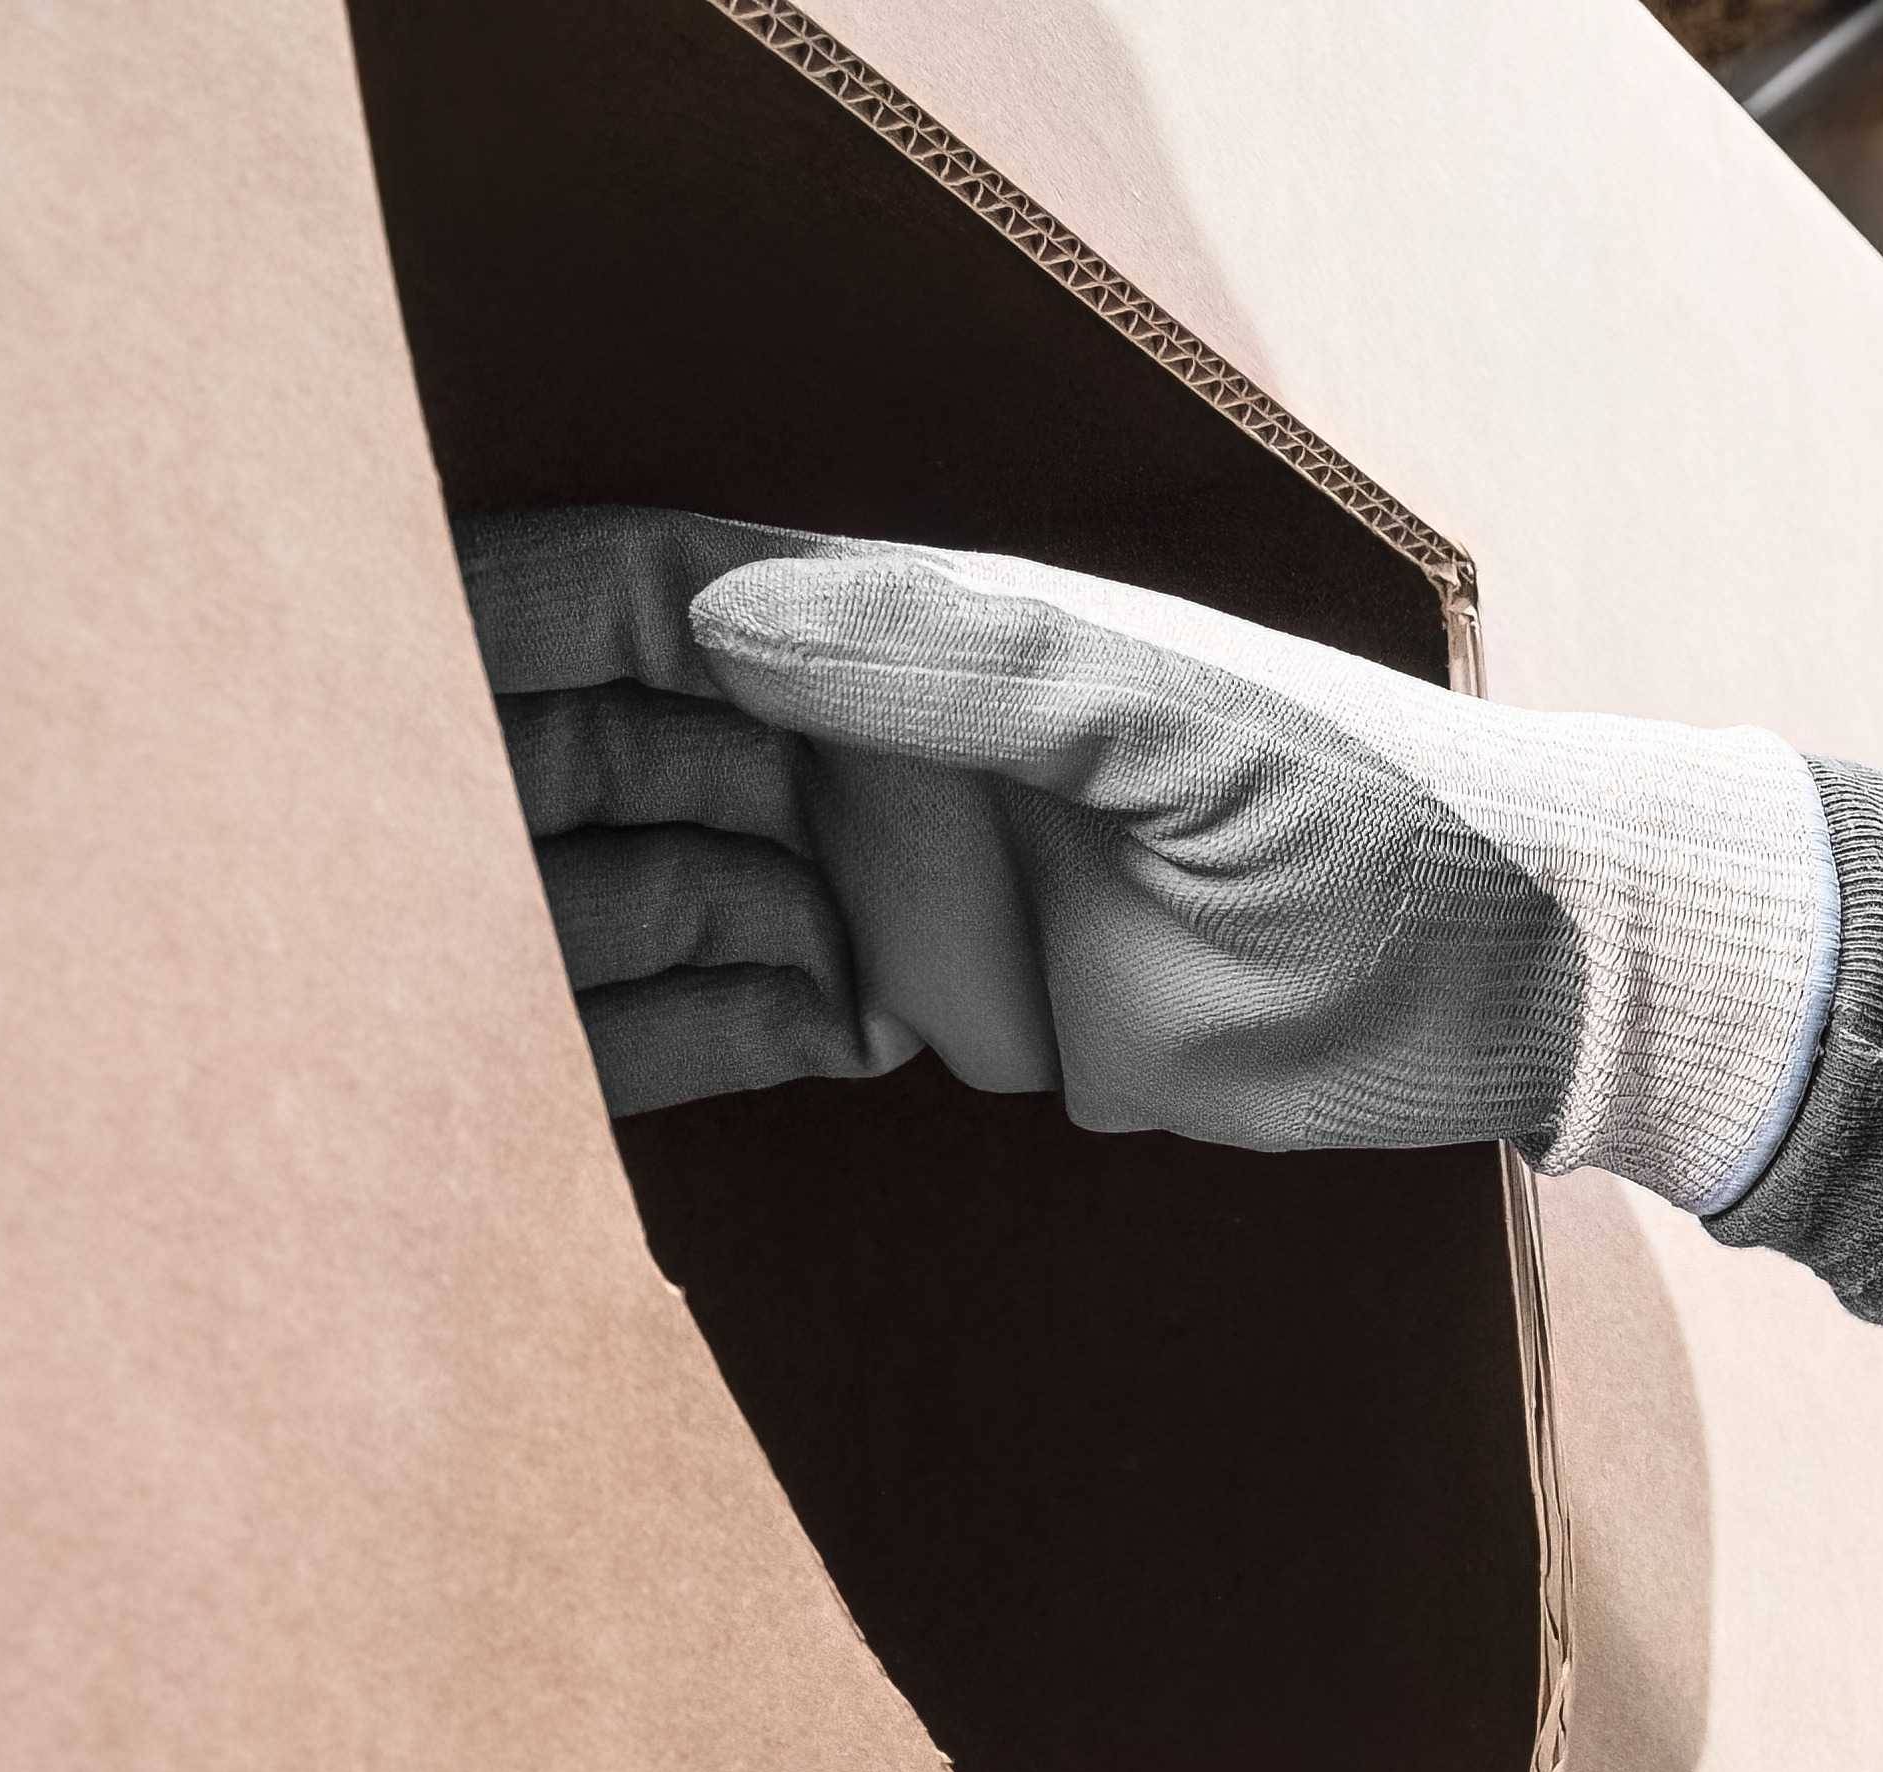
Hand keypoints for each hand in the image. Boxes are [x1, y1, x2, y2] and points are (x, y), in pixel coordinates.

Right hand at [450, 507, 1840, 1202]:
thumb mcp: (1163, 712)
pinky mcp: (927, 1019)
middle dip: (501, 794)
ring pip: (658, 890)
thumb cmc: (1367, 808)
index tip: (384, 667)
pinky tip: (670, 1060)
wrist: (1499, 984)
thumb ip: (950, 661)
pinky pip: (745, 1024)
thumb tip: (718, 610)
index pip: (656, 600)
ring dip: (572, 934)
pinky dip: (685, 1040)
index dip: (512, 623)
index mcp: (902, 634)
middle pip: (617, 751)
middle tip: (384, 874)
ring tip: (480, 991)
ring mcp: (886, 883)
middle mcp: (866, 747)